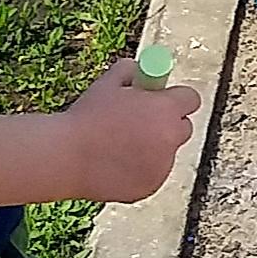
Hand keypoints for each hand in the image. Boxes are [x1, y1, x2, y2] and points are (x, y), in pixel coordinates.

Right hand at [59, 54, 198, 203]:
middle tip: (142, 123)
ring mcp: (162, 166)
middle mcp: (170, 139)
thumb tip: (142, 70)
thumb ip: (130, 72)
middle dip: (168, 124)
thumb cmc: (86, 118)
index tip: (163, 100)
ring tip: (117, 145)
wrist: (65, 157)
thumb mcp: (108, 83)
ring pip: (166, 153)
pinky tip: (113, 163)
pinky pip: (151, 173)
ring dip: (152, 148)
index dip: (175, 98)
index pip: (191, 99)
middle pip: (184, 128)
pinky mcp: (150, 187)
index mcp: (165, 109)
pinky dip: (139, 169)